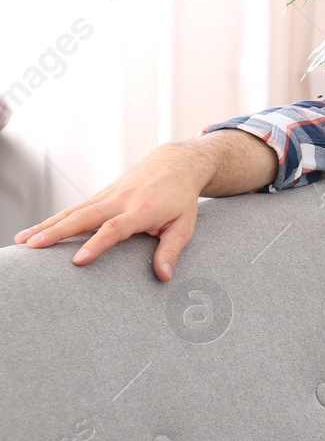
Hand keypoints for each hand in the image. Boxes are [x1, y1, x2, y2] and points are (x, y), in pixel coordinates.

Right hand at [12, 141, 213, 281]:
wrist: (176, 164)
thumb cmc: (181, 198)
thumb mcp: (184, 225)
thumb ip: (171, 250)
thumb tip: (163, 276)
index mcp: (142, 210)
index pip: (115, 228)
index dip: (97, 244)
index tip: (77, 261)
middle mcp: (121, 200)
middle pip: (84, 216)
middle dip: (58, 232)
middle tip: (33, 246)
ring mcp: (108, 195)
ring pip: (73, 210)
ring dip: (47, 225)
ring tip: (23, 241)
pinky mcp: (101, 194)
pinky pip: (75, 208)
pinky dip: (54, 219)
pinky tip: (35, 231)